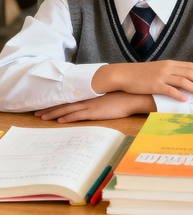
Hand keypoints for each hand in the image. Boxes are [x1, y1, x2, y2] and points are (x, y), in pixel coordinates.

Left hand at [35, 91, 154, 121]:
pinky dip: (68, 118)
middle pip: (65, 104)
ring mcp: (91, 105)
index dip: (58, 101)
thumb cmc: (125, 94)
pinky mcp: (95, 112)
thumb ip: (101, 95)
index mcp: (92, 93)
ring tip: (42, 117)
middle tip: (37, 113)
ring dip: (54, 114)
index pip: (71, 98)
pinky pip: (78, 115)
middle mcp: (89, 98)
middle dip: (50, 108)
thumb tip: (96, 98)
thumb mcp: (111, 93)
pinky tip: (59, 121)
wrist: (134, 96)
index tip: (47, 104)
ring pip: (68, 109)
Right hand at [92, 61, 192, 100]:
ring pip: (182, 81)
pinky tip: (186, 99)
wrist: (124, 74)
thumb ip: (169, 71)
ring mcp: (161, 76)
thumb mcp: (157, 69)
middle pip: (189, 73)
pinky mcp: (155, 85)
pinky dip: (179, 94)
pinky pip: (170, 90)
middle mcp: (167, 68)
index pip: (189, 66)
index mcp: (169, 63)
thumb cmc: (140, 73)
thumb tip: (180, 77)